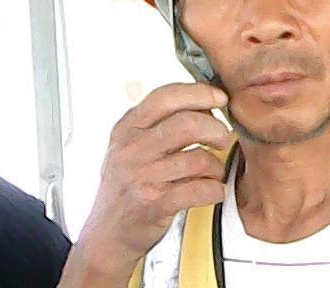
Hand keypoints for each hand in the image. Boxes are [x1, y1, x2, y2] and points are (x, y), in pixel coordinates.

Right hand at [59, 83, 230, 286]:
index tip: (219, 98)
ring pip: (198, 158)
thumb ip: (160, 123)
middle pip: (186, 123)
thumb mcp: (131, 146)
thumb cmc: (127, 186)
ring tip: (214, 171)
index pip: (166, 96)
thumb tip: (204, 105)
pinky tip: (213, 190)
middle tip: (223, 137)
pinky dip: (214, 189)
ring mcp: (142, 177)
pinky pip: (199, 189)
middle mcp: (132, 149)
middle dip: (215, 128)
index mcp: (127, 128)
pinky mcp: (154, 204)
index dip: (199, 93)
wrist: (106, 235)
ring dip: (216, 165)